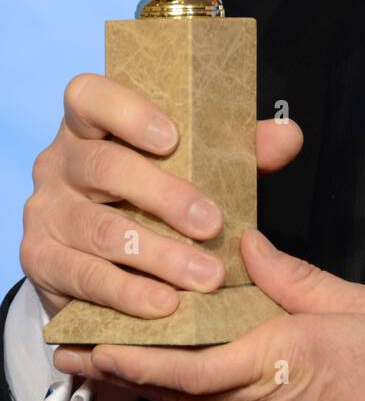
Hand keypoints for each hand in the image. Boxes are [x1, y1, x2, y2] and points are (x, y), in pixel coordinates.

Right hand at [20, 72, 302, 320]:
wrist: (99, 261)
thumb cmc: (153, 199)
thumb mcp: (194, 169)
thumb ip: (238, 151)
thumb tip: (288, 135)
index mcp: (92, 125)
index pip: (90, 96)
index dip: (127, 112)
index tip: (172, 138)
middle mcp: (60, 162)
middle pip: (104, 167)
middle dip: (163, 196)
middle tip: (211, 222)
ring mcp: (46, 212)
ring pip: (100, 230)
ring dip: (158, 255)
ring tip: (205, 276)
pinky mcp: (40, 261)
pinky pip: (85, 277)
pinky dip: (128, 293)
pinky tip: (164, 304)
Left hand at [54, 229, 364, 400]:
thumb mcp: (357, 305)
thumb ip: (295, 277)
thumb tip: (252, 245)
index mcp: (275, 362)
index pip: (187, 367)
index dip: (137, 359)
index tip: (99, 344)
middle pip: (174, 392)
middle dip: (124, 371)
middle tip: (80, 352)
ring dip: (150, 384)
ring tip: (114, 360)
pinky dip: (187, 396)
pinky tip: (179, 377)